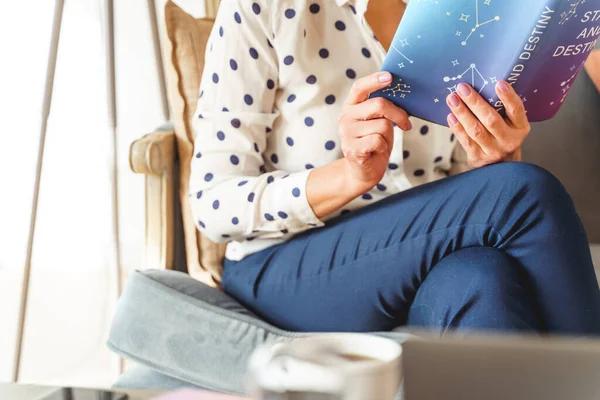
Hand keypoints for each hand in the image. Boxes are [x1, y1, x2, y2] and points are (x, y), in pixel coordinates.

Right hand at [339, 72, 411, 190]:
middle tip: (405, 123)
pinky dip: (383, 147)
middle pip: (379, 105)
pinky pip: (378, 141)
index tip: (390, 77)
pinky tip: (376, 151)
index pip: (359, 87)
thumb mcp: (377, 121)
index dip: (374, 80)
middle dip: (398, 114)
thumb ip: (382, 108)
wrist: (362, 171)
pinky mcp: (353, 149)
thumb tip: (402, 94)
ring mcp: (347, 134)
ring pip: (382, 125)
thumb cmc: (374, 143)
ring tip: (381, 142)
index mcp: (351, 106)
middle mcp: (345, 117)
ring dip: (389, 136)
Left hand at [446, 81, 529, 169]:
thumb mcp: (511, 125)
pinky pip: (465, 140)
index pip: (516, 111)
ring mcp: (493, 151)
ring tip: (452, 99)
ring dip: (462, 113)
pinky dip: (457, 127)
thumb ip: (502, 110)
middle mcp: (509, 140)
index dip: (509, 97)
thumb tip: (481, 85)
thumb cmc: (502, 138)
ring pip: (476, 130)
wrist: (499, 167)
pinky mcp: (478, 157)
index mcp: (520, 128)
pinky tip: (451, 116)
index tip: (499, 83)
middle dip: (475, 102)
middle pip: (491, 120)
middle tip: (463, 88)